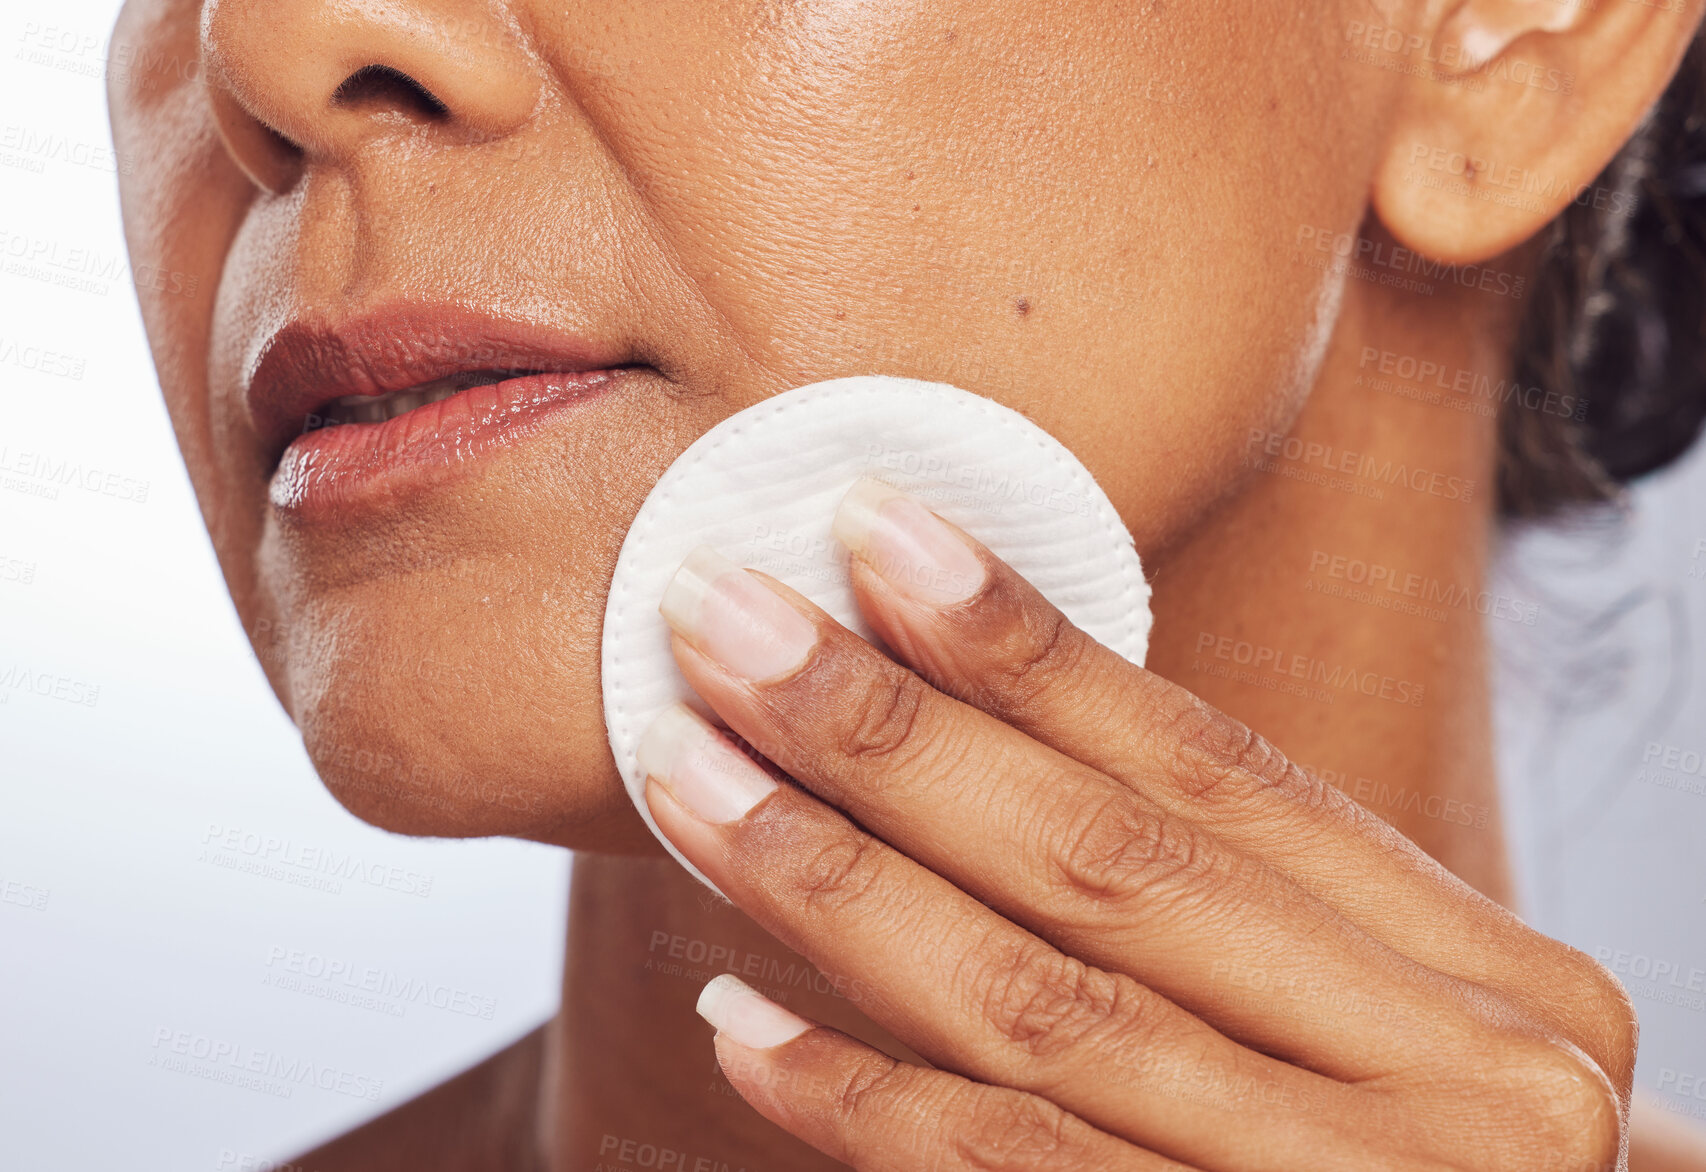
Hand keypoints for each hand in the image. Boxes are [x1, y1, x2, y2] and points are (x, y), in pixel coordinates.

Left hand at [637, 478, 1635, 1171]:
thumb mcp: (1383, 1033)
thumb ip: (1239, 916)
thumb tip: (964, 728)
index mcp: (1496, 982)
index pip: (1217, 769)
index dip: (1030, 645)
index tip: (877, 529)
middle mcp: (1455, 1089)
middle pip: (1110, 863)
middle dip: (891, 731)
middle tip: (725, 621)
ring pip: (1037, 1007)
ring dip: (834, 880)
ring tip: (691, 775)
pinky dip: (859, 1096)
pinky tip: (737, 1017)